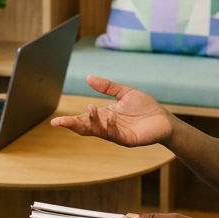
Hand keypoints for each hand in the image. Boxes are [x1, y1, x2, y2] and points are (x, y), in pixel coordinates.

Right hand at [50, 76, 173, 147]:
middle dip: (72, 126)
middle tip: (59, 123)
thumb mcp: (124, 92)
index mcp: (104, 116)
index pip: (83, 119)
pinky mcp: (128, 140)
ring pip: (98, 132)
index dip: (69, 121)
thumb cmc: (144, 107)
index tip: (55, 122)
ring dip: (92, 122)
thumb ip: (106, 87)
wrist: (164, 119)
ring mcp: (117, 134)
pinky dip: (110, 127)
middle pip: (85, 128)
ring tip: (90, 107)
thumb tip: (88, 77)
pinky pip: (115, 135)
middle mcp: (107, 126)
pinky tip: (109, 117)